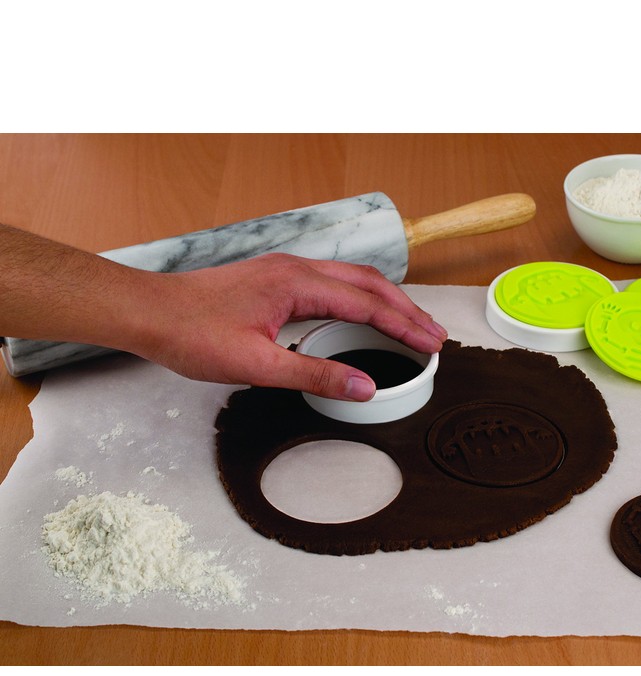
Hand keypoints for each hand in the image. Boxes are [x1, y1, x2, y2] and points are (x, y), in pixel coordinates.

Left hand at [143, 253, 447, 398]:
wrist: (151, 312)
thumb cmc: (193, 334)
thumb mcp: (257, 364)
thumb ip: (315, 373)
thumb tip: (364, 386)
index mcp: (297, 284)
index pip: (367, 304)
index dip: (404, 324)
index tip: (431, 342)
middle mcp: (297, 269)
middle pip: (369, 283)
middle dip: (406, 309)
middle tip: (433, 333)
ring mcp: (286, 271)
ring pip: (352, 279)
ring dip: (386, 300)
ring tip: (411, 322)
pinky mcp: (276, 279)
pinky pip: (333, 282)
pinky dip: (361, 298)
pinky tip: (364, 313)